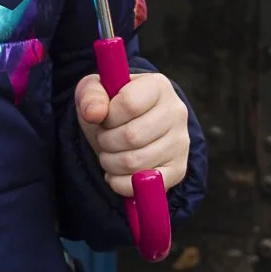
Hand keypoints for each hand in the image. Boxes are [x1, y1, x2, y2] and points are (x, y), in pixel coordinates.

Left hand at [75, 71, 189, 196]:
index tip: (104, 117)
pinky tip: (115, 173)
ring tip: (108, 153)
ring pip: (136, 163)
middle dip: (106, 141)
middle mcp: (176, 112)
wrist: (128, 125)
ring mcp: (180, 142)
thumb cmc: (110, 105)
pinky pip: (146, 185)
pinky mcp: (179, 169)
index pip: (129, 104)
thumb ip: (90, 95)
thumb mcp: (94, 91)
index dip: (108, 116)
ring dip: (110, 162)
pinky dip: (121, 183)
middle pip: (132, 136)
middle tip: (104, 138)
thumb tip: (94, 114)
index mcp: (158, 85)